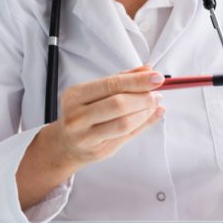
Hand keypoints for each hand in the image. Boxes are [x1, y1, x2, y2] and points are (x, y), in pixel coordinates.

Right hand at [48, 65, 165, 167]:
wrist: (65, 144)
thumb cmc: (82, 115)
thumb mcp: (96, 93)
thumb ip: (122, 81)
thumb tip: (147, 70)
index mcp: (75, 95)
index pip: (111, 84)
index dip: (137, 81)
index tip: (156, 77)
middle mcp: (77, 115)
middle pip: (118, 104)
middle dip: (143, 98)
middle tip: (156, 94)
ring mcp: (85, 136)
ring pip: (124, 123)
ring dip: (145, 113)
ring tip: (153, 105)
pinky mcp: (98, 151)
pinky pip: (126, 137)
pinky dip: (142, 124)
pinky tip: (150, 116)